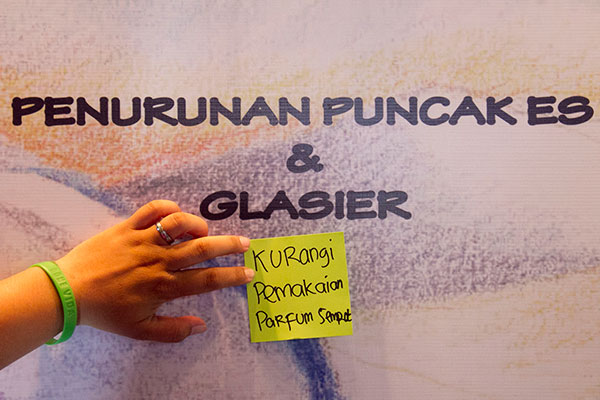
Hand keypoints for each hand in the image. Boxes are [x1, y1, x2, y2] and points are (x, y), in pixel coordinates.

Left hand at [56, 200, 253, 341]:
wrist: (70, 291)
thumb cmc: (106, 312)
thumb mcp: (140, 330)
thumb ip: (173, 331)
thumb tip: (202, 326)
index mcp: (164, 286)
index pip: (207, 280)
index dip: (232, 276)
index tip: (249, 272)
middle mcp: (158, 260)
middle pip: (201, 248)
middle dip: (228, 245)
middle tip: (245, 243)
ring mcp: (142, 240)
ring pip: (179, 224)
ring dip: (197, 224)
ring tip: (204, 230)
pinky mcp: (126, 226)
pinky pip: (151, 209)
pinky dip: (167, 207)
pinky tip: (175, 213)